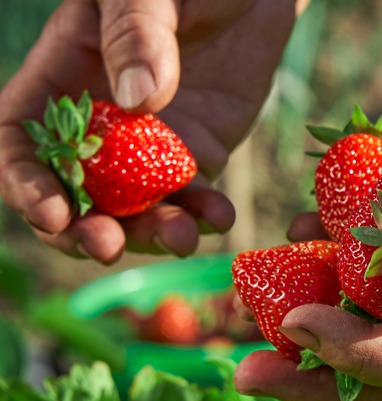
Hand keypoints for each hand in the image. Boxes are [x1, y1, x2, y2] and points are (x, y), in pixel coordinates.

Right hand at [0, 0, 296, 263]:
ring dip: (151, 233)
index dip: (27, 185)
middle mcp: (103, 122)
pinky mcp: (201, 152)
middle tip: (109, 247)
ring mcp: (152, 144)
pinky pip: (195, 195)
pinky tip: (221, 216)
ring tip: (182, 238)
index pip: (22, 142)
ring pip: (136, 208)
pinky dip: (205, 214)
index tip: (54, 215)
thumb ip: (135, 35)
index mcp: (66, 76)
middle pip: (76, 192)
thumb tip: (139, 103)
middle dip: (86, 228)